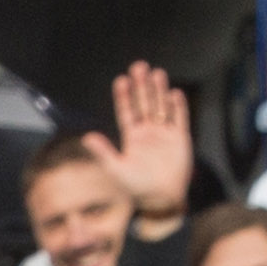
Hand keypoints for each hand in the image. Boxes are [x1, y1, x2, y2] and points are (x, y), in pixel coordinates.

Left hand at [108, 60, 193, 224]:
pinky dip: (177, 106)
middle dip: (141, 86)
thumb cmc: (136, 187)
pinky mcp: (180, 138)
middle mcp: (148, 132)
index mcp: (131, 137)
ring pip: (161, 107)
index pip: (126, 111)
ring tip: (156, 73)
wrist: (161, 198)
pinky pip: (179, 118)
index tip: (121, 80)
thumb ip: (103, 151)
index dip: (124, 96)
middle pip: (144, 103)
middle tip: (139, 66)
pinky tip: (174, 93)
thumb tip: (85, 137)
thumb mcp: (116, 169)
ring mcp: (164, 133)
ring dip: (158, 91)